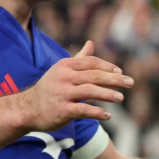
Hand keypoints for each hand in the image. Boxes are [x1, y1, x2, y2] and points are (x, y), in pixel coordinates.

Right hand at [14, 41, 132, 130]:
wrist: (27, 109)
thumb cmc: (50, 88)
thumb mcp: (62, 70)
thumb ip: (79, 58)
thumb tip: (91, 42)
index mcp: (65, 66)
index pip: (91, 62)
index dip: (108, 66)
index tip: (120, 72)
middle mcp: (64, 77)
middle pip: (95, 75)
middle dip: (115, 79)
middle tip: (130, 82)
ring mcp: (63, 94)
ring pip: (91, 91)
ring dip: (108, 94)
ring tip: (120, 98)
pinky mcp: (62, 110)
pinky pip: (84, 110)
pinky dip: (98, 113)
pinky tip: (108, 116)